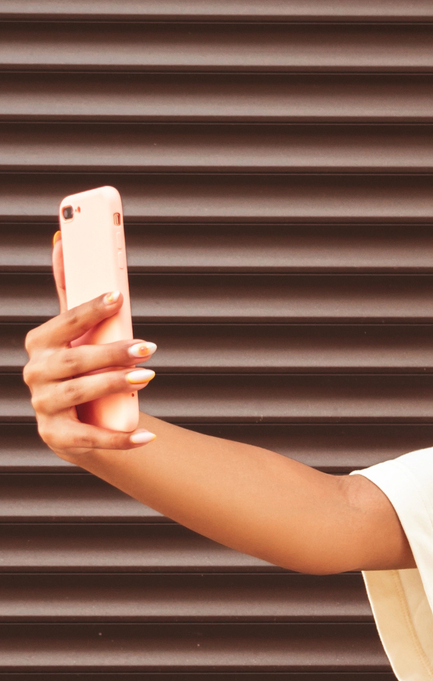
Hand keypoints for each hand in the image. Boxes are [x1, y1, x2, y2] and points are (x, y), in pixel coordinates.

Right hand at [23, 236, 156, 459]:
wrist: (84, 421)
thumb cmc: (85, 368)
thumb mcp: (77, 332)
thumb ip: (71, 292)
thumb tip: (62, 241)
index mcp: (39, 345)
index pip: (61, 324)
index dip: (87, 310)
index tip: (117, 296)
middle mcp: (35, 374)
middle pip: (73, 362)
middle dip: (110, 353)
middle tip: (148, 347)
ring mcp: (44, 407)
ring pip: (79, 395)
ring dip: (114, 385)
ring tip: (148, 376)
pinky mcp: (58, 438)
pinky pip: (91, 439)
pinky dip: (121, 438)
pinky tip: (147, 437)